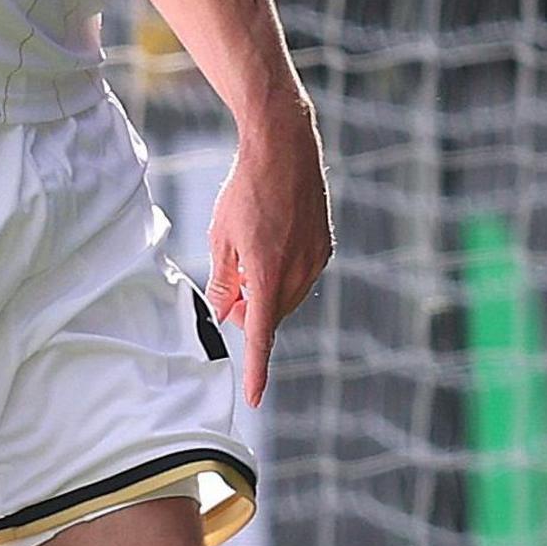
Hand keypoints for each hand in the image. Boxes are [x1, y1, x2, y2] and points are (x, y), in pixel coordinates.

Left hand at [205, 91, 327, 405]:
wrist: (284, 148)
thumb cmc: (246, 190)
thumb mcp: (221, 236)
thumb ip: (223, 280)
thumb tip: (226, 312)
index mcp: (268, 273)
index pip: (261, 333)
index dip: (257, 368)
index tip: (255, 398)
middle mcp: (298, 271)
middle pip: (271, 315)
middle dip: (249, 310)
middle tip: (231, 284)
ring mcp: (316, 259)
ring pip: (287, 298)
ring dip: (267, 291)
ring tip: (249, 253)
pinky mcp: (325, 246)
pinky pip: (301, 276)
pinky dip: (283, 274)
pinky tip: (271, 242)